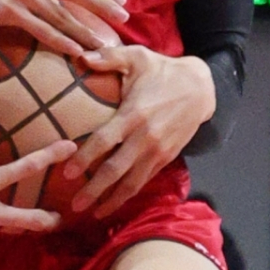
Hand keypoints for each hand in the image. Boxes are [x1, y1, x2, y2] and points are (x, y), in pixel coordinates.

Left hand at [60, 47, 214, 218]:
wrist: (202, 88)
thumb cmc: (163, 71)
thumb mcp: (138, 56)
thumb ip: (109, 57)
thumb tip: (81, 56)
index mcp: (133, 114)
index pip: (104, 140)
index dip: (85, 158)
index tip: (67, 172)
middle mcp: (145, 137)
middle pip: (116, 169)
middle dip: (94, 189)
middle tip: (74, 205)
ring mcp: (157, 151)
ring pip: (132, 182)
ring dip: (111, 200)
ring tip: (92, 213)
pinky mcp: (166, 158)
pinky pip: (144, 180)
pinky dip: (129, 194)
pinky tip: (114, 204)